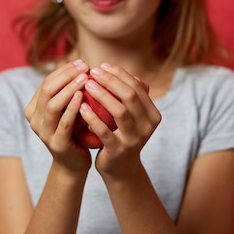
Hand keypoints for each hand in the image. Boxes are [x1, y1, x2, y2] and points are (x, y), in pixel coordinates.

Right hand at [24, 59, 92, 172]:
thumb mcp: (68, 109)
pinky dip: (73, 108)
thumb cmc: (74, 131)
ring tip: (85, 78)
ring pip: (53, 104)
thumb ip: (68, 91)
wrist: (74, 163)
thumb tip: (81, 63)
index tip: (82, 62)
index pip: (47, 82)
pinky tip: (83, 97)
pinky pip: (64, 122)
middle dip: (67, 75)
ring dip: (69, 88)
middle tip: (85, 67)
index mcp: (34, 108)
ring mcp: (43, 132)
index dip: (64, 70)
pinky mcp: (56, 144)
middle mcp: (34, 119)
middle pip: (47, 90)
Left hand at [78, 63, 161, 178]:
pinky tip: (81, 106)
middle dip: (110, 81)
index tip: (101, 65)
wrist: (121, 168)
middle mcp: (148, 126)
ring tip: (86, 85)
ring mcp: (134, 139)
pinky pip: (104, 130)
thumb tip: (113, 68)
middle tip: (93, 71)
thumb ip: (126, 94)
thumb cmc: (122, 134)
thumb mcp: (130, 115)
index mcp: (153, 114)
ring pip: (120, 111)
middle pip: (130, 96)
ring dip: (102, 95)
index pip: (137, 87)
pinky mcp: (119, 150)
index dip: (119, 74)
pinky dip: (92, 117)